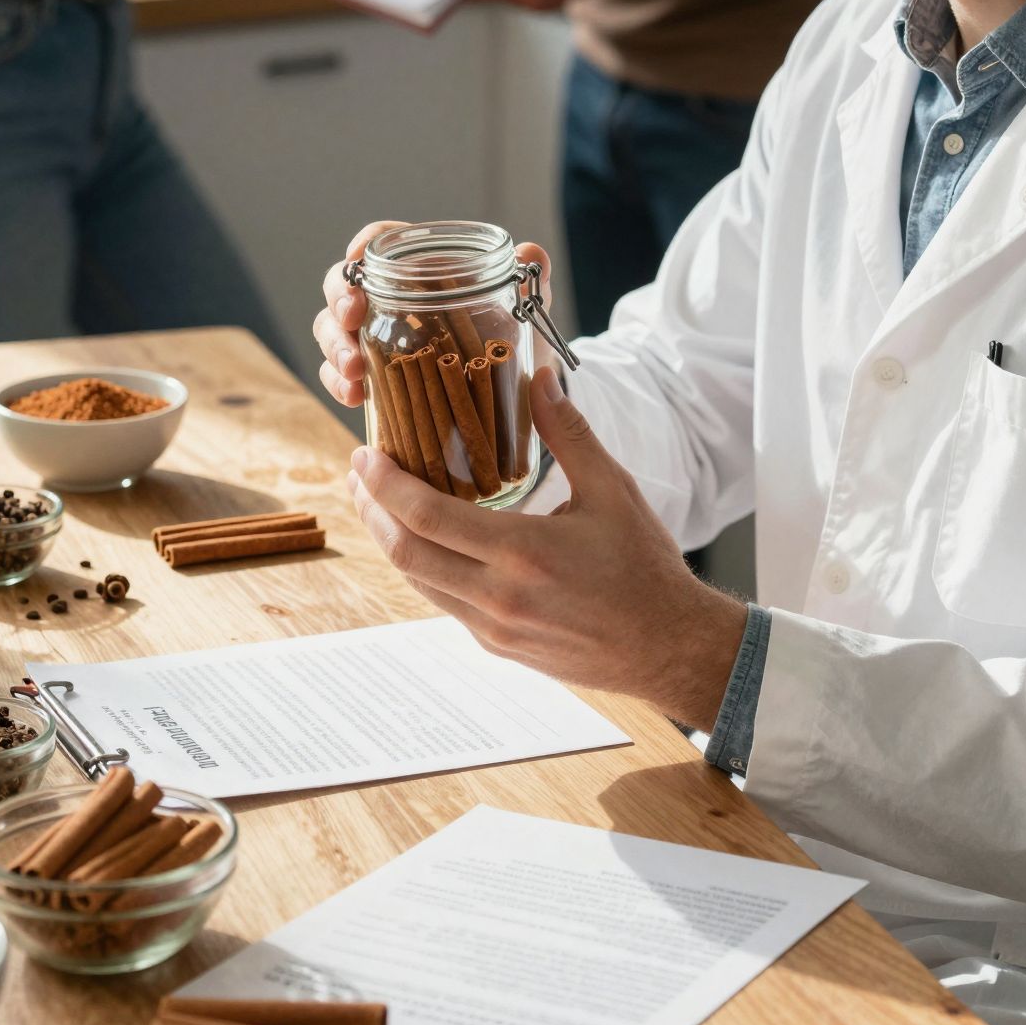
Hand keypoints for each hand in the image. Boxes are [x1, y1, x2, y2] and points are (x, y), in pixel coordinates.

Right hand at [314, 224, 551, 410]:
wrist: (509, 385)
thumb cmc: (509, 332)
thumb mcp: (520, 306)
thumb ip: (529, 278)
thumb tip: (532, 252)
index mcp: (421, 266)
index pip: (382, 241)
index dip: (364, 244)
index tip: (357, 258)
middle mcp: (389, 296)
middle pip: (343, 285)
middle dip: (339, 302)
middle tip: (352, 321)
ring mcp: (375, 335)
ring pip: (333, 330)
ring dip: (335, 348)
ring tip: (355, 372)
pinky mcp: (372, 373)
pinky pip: (340, 374)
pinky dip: (339, 383)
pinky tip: (354, 397)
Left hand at [348, 368, 748, 727]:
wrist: (667, 647)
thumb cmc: (644, 568)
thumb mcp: (612, 491)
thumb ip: (569, 434)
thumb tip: (541, 377)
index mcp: (523, 552)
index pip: (427, 517)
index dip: (385, 485)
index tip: (364, 455)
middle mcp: (499, 596)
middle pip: (405, 553)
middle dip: (371, 511)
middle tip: (358, 475)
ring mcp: (494, 628)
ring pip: (418, 582)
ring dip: (391, 541)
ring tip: (379, 504)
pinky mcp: (497, 647)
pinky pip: (444, 603)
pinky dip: (425, 567)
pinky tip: (426, 541)